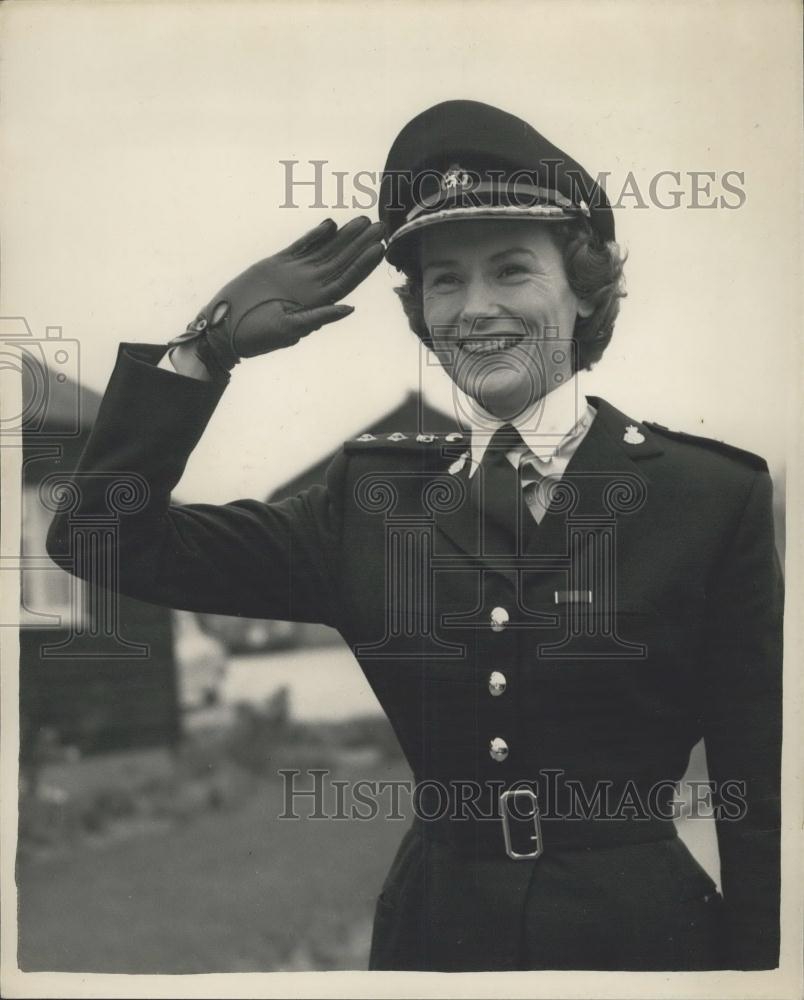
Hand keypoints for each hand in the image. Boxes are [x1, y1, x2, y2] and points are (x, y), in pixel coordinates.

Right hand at [177, 217, 385, 368]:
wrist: (225, 328)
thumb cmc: (257, 336)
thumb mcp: (289, 329)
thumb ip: (319, 317)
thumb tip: (349, 308)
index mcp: (317, 302)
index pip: (347, 280)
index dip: (364, 264)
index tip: (379, 248)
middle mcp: (310, 287)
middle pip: (341, 261)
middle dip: (360, 244)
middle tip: (379, 226)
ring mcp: (295, 274)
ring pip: (325, 250)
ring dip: (344, 236)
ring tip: (362, 220)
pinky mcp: (277, 264)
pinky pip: (301, 247)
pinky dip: (315, 235)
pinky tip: (331, 225)